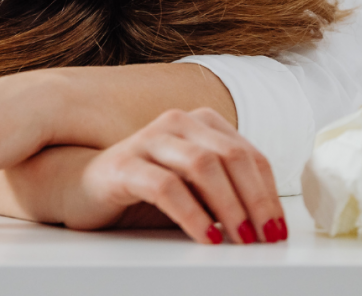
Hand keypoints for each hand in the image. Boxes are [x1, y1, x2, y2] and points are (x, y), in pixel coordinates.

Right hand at [62, 108, 286, 244]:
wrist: (82, 187)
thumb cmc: (145, 189)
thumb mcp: (195, 188)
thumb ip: (227, 190)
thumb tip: (269, 223)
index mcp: (201, 123)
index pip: (249, 155)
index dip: (269, 194)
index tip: (279, 228)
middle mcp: (178, 123)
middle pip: (232, 157)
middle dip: (256, 201)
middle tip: (266, 237)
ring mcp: (149, 139)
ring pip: (203, 165)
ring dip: (229, 206)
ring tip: (240, 238)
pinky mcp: (125, 164)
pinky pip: (166, 187)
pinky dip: (193, 214)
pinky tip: (206, 236)